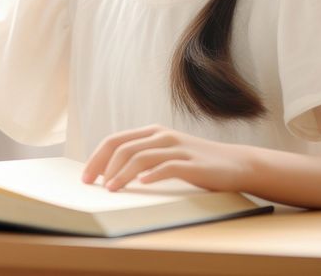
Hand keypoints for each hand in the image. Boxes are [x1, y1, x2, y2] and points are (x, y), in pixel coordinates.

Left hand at [80, 124, 256, 192]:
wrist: (235, 164)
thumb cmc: (196, 162)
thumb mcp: (166, 153)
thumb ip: (143, 156)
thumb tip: (109, 172)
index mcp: (152, 132)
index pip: (115, 140)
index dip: (97, 158)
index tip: (85, 177)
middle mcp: (162, 136)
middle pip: (123, 147)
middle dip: (103, 166)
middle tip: (92, 185)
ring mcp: (177, 148)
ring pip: (141, 157)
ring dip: (122, 174)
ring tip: (110, 189)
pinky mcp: (191, 163)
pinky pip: (167, 167)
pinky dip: (152, 175)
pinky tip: (141, 184)